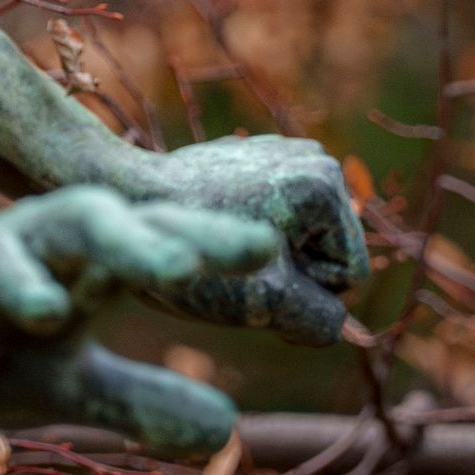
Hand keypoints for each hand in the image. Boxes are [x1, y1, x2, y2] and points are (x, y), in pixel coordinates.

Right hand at [0, 188, 267, 457]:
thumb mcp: (63, 384)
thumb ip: (140, 400)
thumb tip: (229, 428)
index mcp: (72, 265)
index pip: (145, 239)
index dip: (201, 240)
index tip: (265, 247)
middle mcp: (20, 251)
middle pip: (79, 223)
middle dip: (130, 240)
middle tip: (186, 265)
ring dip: (22, 277)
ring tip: (51, 310)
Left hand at [101, 135, 365, 346]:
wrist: (126, 201)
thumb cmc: (191, 254)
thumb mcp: (264, 305)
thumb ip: (319, 321)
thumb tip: (336, 322)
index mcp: (325, 186)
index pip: (347, 276)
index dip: (302, 293)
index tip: (251, 275)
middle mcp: (314, 158)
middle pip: (328, 253)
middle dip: (288, 271)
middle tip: (233, 263)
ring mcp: (285, 153)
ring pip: (301, 240)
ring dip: (268, 255)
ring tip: (222, 243)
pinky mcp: (257, 157)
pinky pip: (276, 218)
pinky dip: (251, 230)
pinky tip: (216, 223)